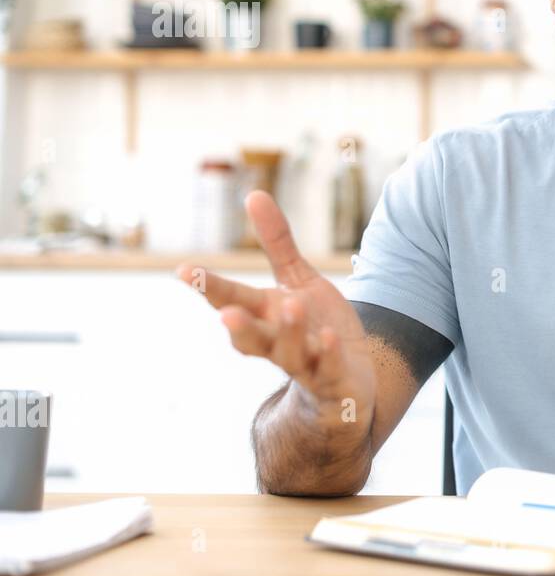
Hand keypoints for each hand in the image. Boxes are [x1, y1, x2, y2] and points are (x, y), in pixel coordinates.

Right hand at [175, 190, 375, 430]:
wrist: (349, 381)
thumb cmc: (316, 326)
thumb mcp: (298, 280)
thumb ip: (277, 243)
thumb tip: (254, 194)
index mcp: (264, 316)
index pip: (232, 300)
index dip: (210, 287)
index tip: (185, 270)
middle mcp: (278, 343)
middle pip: (253, 337)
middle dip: (240, 325)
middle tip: (227, 312)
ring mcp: (305, 365)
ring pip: (290, 354)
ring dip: (289, 332)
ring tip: (291, 306)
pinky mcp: (334, 380)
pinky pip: (328, 368)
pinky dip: (327, 355)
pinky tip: (328, 339)